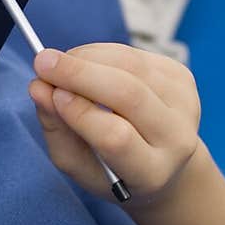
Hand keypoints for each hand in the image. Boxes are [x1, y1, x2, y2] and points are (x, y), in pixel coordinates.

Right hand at [29, 43, 201, 208]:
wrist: (165, 163)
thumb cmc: (112, 169)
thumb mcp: (78, 164)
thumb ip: (57, 130)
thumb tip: (39, 88)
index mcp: (151, 172)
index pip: (116, 137)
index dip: (80, 111)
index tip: (48, 92)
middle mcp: (177, 138)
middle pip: (128, 94)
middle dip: (79, 73)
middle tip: (42, 62)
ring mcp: (185, 104)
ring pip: (131, 66)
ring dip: (87, 57)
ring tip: (60, 65)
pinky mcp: (183, 78)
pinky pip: (135, 54)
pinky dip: (102, 52)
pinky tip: (86, 63)